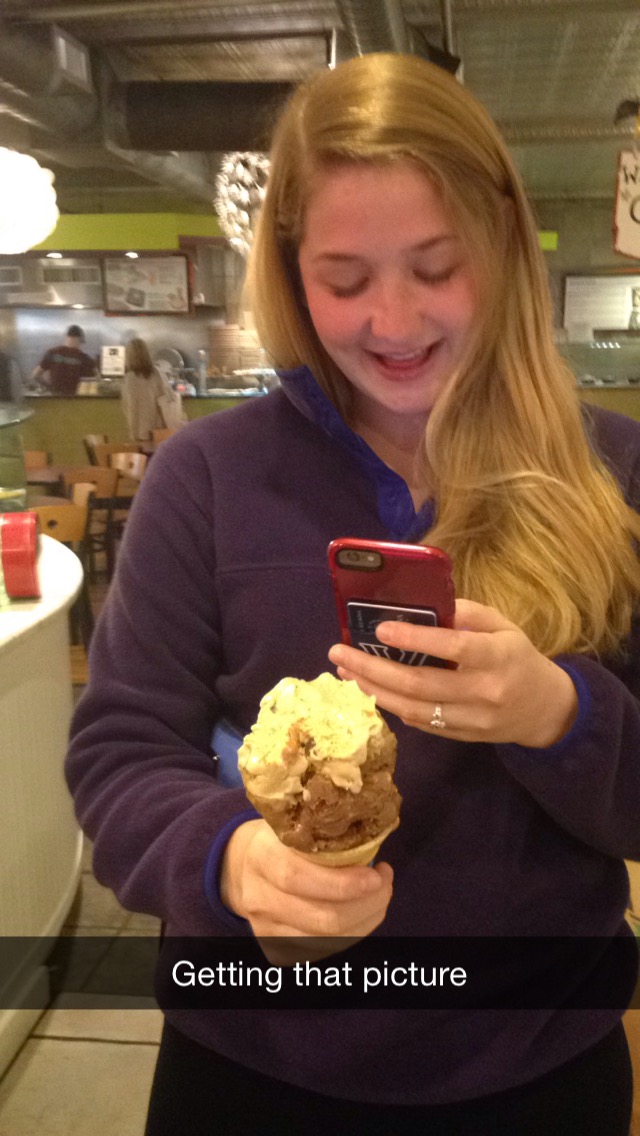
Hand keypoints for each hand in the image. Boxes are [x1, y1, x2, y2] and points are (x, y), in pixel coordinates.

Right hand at [220, 819, 393, 964]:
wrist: (242, 866)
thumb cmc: (280, 839)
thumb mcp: (295, 825)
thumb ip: (325, 832)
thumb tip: (374, 840)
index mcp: (261, 856)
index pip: (298, 877)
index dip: (343, 882)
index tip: (377, 874)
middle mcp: (259, 896)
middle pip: (321, 918)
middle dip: (367, 904)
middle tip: (385, 883)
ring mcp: (265, 927)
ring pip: (327, 940)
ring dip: (366, 920)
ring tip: (379, 895)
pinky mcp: (276, 947)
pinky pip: (324, 950)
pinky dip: (353, 933)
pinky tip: (362, 912)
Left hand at [328, 599, 577, 748]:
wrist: (544, 709)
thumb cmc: (518, 658)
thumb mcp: (503, 626)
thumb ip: (468, 614)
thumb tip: (426, 607)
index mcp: (497, 657)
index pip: (453, 648)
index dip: (416, 639)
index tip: (381, 630)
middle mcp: (483, 692)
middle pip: (420, 684)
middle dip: (374, 669)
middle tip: (340, 653)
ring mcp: (472, 720)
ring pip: (414, 709)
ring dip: (374, 691)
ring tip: (346, 672)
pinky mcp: (463, 737)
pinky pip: (421, 724)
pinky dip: (393, 707)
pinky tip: (371, 690)